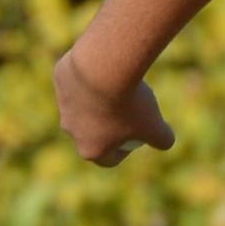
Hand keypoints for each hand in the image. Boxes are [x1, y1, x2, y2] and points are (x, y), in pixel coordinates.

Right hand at [53, 44, 176, 165]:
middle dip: (107, 123)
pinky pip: (78, 80)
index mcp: (91, 150)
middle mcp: (71, 130)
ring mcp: (63, 105)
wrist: (106, 66)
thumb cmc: (130, 102)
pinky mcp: (60, 81)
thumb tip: (165, 141)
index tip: (137, 135)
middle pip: (91, 132)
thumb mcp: (156, 125)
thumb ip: (163, 139)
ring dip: (98, 98)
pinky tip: (106, 66)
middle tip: (128, 108)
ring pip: (82, 104)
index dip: (125, 150)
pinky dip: (91, 76)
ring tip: (119, 83)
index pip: (108, 159)